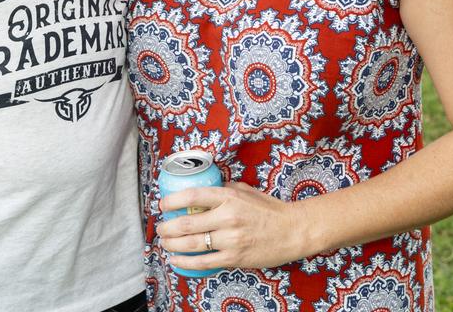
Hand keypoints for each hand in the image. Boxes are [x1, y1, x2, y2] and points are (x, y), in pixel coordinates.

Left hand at [157, 182, 303, 270]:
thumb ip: (224, 189)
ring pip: (192, 245)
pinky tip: (176, 259)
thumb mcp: (245, 190)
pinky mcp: (235, 258)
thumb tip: (204, 192)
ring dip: (172, 245)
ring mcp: (231, 240)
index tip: (162, 205)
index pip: (193, 196)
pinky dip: (185, 262)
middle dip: (167, 227)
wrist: (292, 231)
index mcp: (229, 197)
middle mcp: (227, 217)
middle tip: (159, 227)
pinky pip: (204, 263)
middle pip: (187, 224)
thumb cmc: (269, 209)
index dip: (172, 200)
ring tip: (164, 242)